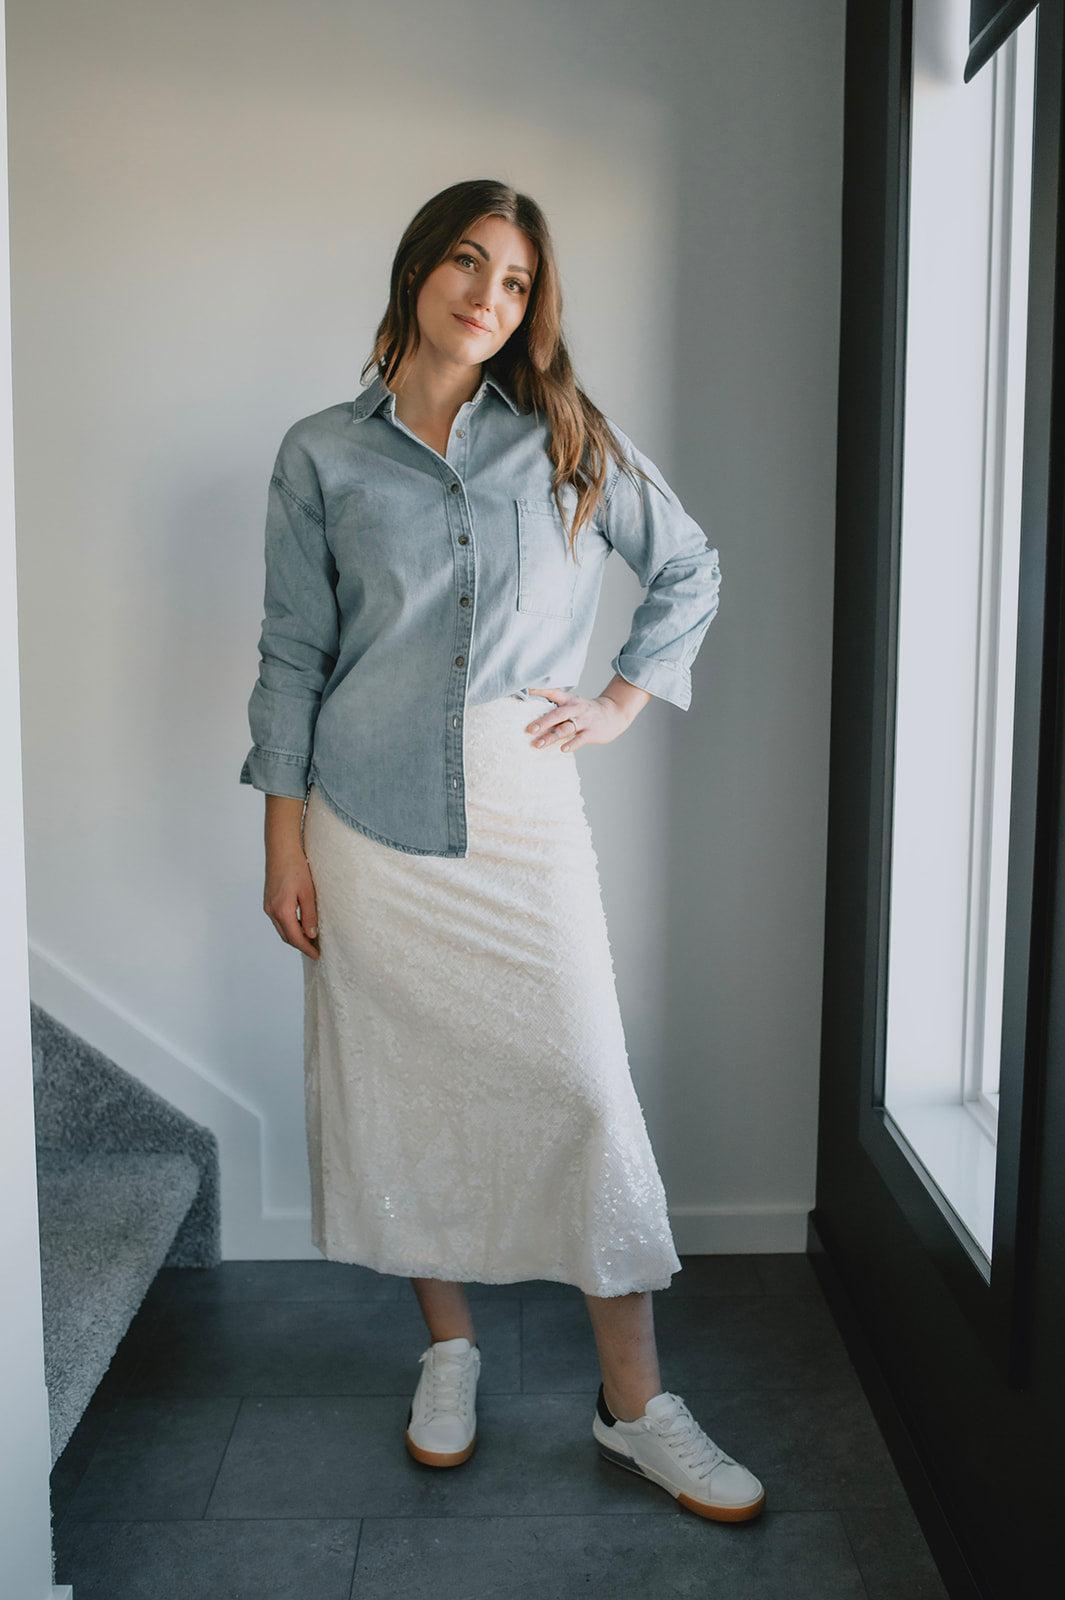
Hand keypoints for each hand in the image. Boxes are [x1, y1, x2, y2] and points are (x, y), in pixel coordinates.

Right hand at [264, 845, 320, 958]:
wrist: (281, 850)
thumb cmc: (296, 867)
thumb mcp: (308, 892)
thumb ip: (310, 915)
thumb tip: (311, 934)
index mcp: (282, 911)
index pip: (295, 937)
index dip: (306, 948)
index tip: (316, 955)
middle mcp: (272, 911)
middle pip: (287, 936)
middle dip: (300, 945)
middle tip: (315, 949)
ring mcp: (268, 906)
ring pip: (282, 929)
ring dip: (294, 936)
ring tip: (309, 939)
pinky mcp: (268, 901)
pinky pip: (279, 920)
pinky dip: (289, 926)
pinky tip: (300, 924)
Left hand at [525, 677, 649, 751]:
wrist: (614, 714)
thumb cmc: (587, 712)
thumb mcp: (573, 704)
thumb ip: (557, 708)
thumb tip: (533, 716)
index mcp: (569, 700)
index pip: (553, 693)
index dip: (539, 691)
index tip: (525, 691)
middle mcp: (576, 709)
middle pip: (558, 714)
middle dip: (543, 722)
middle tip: (529, 729)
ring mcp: (584, 721)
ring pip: (566, 728)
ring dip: (551, 737)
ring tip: (538, 744)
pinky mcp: (591, 732)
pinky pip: (580, 739)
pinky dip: (571, 744)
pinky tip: (562, 749)